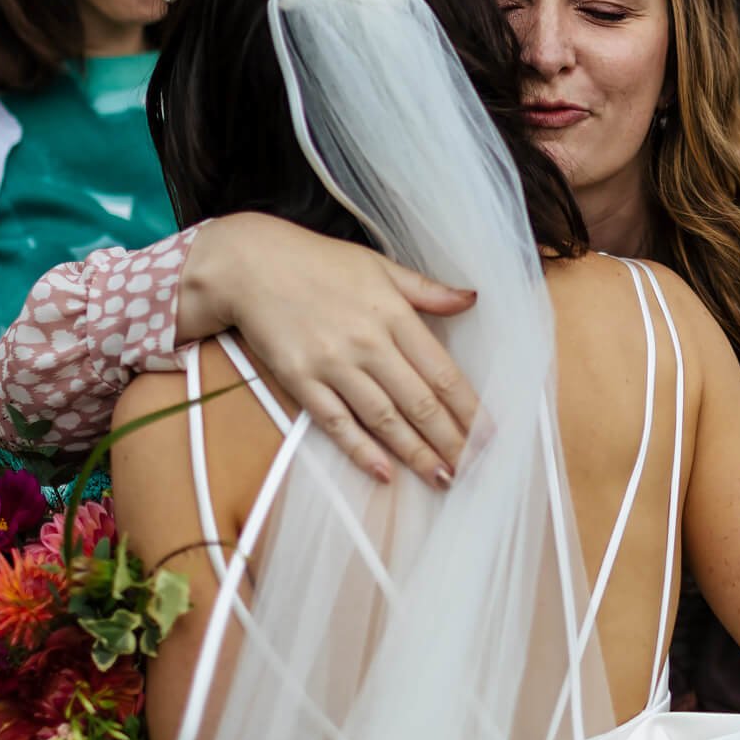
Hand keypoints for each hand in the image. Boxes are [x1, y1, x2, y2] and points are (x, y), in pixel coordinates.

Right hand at [179, 214, 477, 486]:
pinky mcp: (300, 381)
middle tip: (473, 468)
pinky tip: (384, 473)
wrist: (250, 264)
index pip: (442, 372)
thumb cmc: (319, 262)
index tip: (489, 435)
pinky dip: (361, 451)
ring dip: (415, 453)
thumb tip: (472, 299)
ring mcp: (332, 364)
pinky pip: (336, 423)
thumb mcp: (379, 266)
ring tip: (441, 477)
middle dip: (450, 440)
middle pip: (418, 402)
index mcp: (393, 314)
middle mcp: (367, 342)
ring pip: (383, 419)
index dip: (469, 408)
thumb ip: (427, 290)